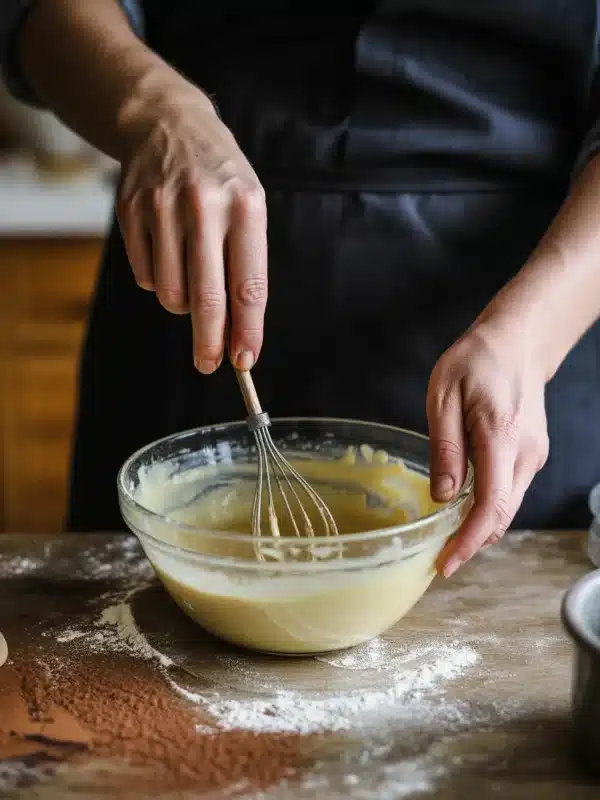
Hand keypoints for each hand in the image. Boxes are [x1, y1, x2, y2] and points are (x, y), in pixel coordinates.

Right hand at [116, 89, 267, 372]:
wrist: (167, 123)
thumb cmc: (220, 178)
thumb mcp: (248, 208)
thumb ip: (245, 267)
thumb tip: (237, 332)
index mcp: (245, 207)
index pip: (248, 286)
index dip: (247, 331)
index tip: (245, 361)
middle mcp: (203, 207)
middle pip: (206, 299)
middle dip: (209, 343)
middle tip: (208, 364)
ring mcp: (162, 209)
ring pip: (171, 293)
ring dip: (183, 304)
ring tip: (191, 278)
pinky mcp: (130, 213)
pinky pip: (145, 277)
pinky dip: (158, 281)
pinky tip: (167, 254)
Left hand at [426, 319, 548, 576]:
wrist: (517, 343)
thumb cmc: (476, 362)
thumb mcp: (443, 397)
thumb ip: (444, 448)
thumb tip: (444, 497)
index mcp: (501, 437)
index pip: (490, 505)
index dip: (468, 541)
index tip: (446, 563)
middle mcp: (525, 453)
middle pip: (502, 515)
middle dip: (472, 543)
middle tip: (440, 559)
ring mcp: (534, 456)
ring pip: (509, 507)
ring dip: (480, 527)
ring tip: (447, 539)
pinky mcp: (532, 455)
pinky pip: (511, 492)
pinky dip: (489, 508)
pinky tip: (465, 510)